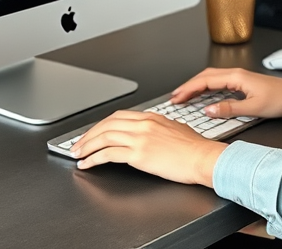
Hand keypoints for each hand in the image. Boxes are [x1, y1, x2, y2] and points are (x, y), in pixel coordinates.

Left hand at [72, 111, 225, 185]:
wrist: (203, 158)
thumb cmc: (196, 148)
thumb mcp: (177, 129)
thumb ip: (163, 128)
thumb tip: (157, 132)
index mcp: (151, 117)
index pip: (118, 117)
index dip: (101, 125)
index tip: (93, 133)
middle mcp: (143, 124)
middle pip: (107, 124)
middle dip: (89, 135)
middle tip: (78, 144)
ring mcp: (140, 138)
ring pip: (104, 137)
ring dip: (87, 146)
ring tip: (77, 154)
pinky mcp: (138, 154)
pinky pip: (108, 154)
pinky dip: (94, 158)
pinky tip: (87, 164)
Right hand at [171, 68, 281, 119]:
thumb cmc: (280, 99)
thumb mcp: (253, 108)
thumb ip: (229, 109)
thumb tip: (208, 110)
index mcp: (236, 77)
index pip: (205, 81)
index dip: (188, 89)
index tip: (177, 98)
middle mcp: (236, 73)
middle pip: (205, 76)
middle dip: (188, 86)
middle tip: (174, 97)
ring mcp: (238, 77)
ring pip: (210, 78)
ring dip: (196, 86)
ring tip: (184, 96)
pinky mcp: (242, 82)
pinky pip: (218, 82)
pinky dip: (206, 87)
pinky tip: (202, 95)